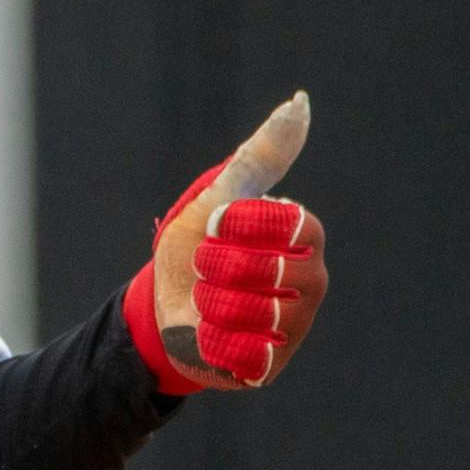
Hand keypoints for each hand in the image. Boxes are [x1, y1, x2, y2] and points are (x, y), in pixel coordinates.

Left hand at [123, 92, 328, 392]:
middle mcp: (310, 283)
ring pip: (256, 314)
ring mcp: (294, 328)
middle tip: (202, 266)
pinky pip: (244, 355)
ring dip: (210, 302)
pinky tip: (205, 331)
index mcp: (304, 239)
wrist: (158, 308)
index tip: (213, 225)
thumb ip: (259, 158)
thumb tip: (301, 102)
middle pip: (275, 272)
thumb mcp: (216, 198)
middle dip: (221, 266)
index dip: (245, 225)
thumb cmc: (194, 247)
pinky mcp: (269, 367)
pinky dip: (211, 340)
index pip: (294, 225)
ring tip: (202, 299)